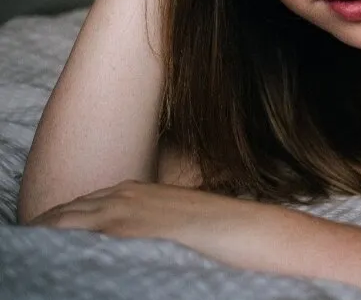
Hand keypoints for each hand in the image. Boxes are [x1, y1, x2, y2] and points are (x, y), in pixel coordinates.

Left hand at [27, 180, 279, 265]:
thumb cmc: (219, 230)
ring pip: (68, 221)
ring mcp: (125, 210)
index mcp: (135, 190)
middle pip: (68, 212)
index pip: (80, 208)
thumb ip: (147, 224)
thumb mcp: (175, 219)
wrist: (244, 228)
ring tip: (31, 256)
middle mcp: (125, 195)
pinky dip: (63, 242)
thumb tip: (131, 239)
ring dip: (49, 236)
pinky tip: (52, 256)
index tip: (44, 243)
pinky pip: (82, 234)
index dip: (59, 225)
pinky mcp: (128, 227)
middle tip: (29, 253)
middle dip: (47, 230)